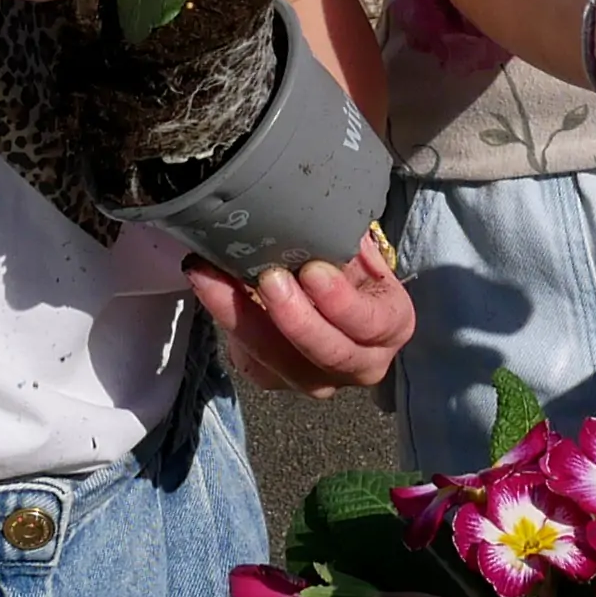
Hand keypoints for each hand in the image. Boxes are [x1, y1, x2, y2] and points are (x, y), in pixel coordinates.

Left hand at [189, 228, 413, 398]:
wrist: (330, 287)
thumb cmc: (349, 263)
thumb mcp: (358, 248)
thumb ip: (345, 240)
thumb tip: (318, 218)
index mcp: (390, 327)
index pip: (370, 323)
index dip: (341, 302)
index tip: (313, 270)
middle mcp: (359, 364)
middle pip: (326, 354)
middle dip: (294, 318)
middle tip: (267, 278)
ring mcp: (314, 378)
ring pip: (278, 361)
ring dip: (243, 318)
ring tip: (215, 276)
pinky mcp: (273, 377)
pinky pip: (247, 355)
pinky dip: (225, 316)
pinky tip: (205, 280)